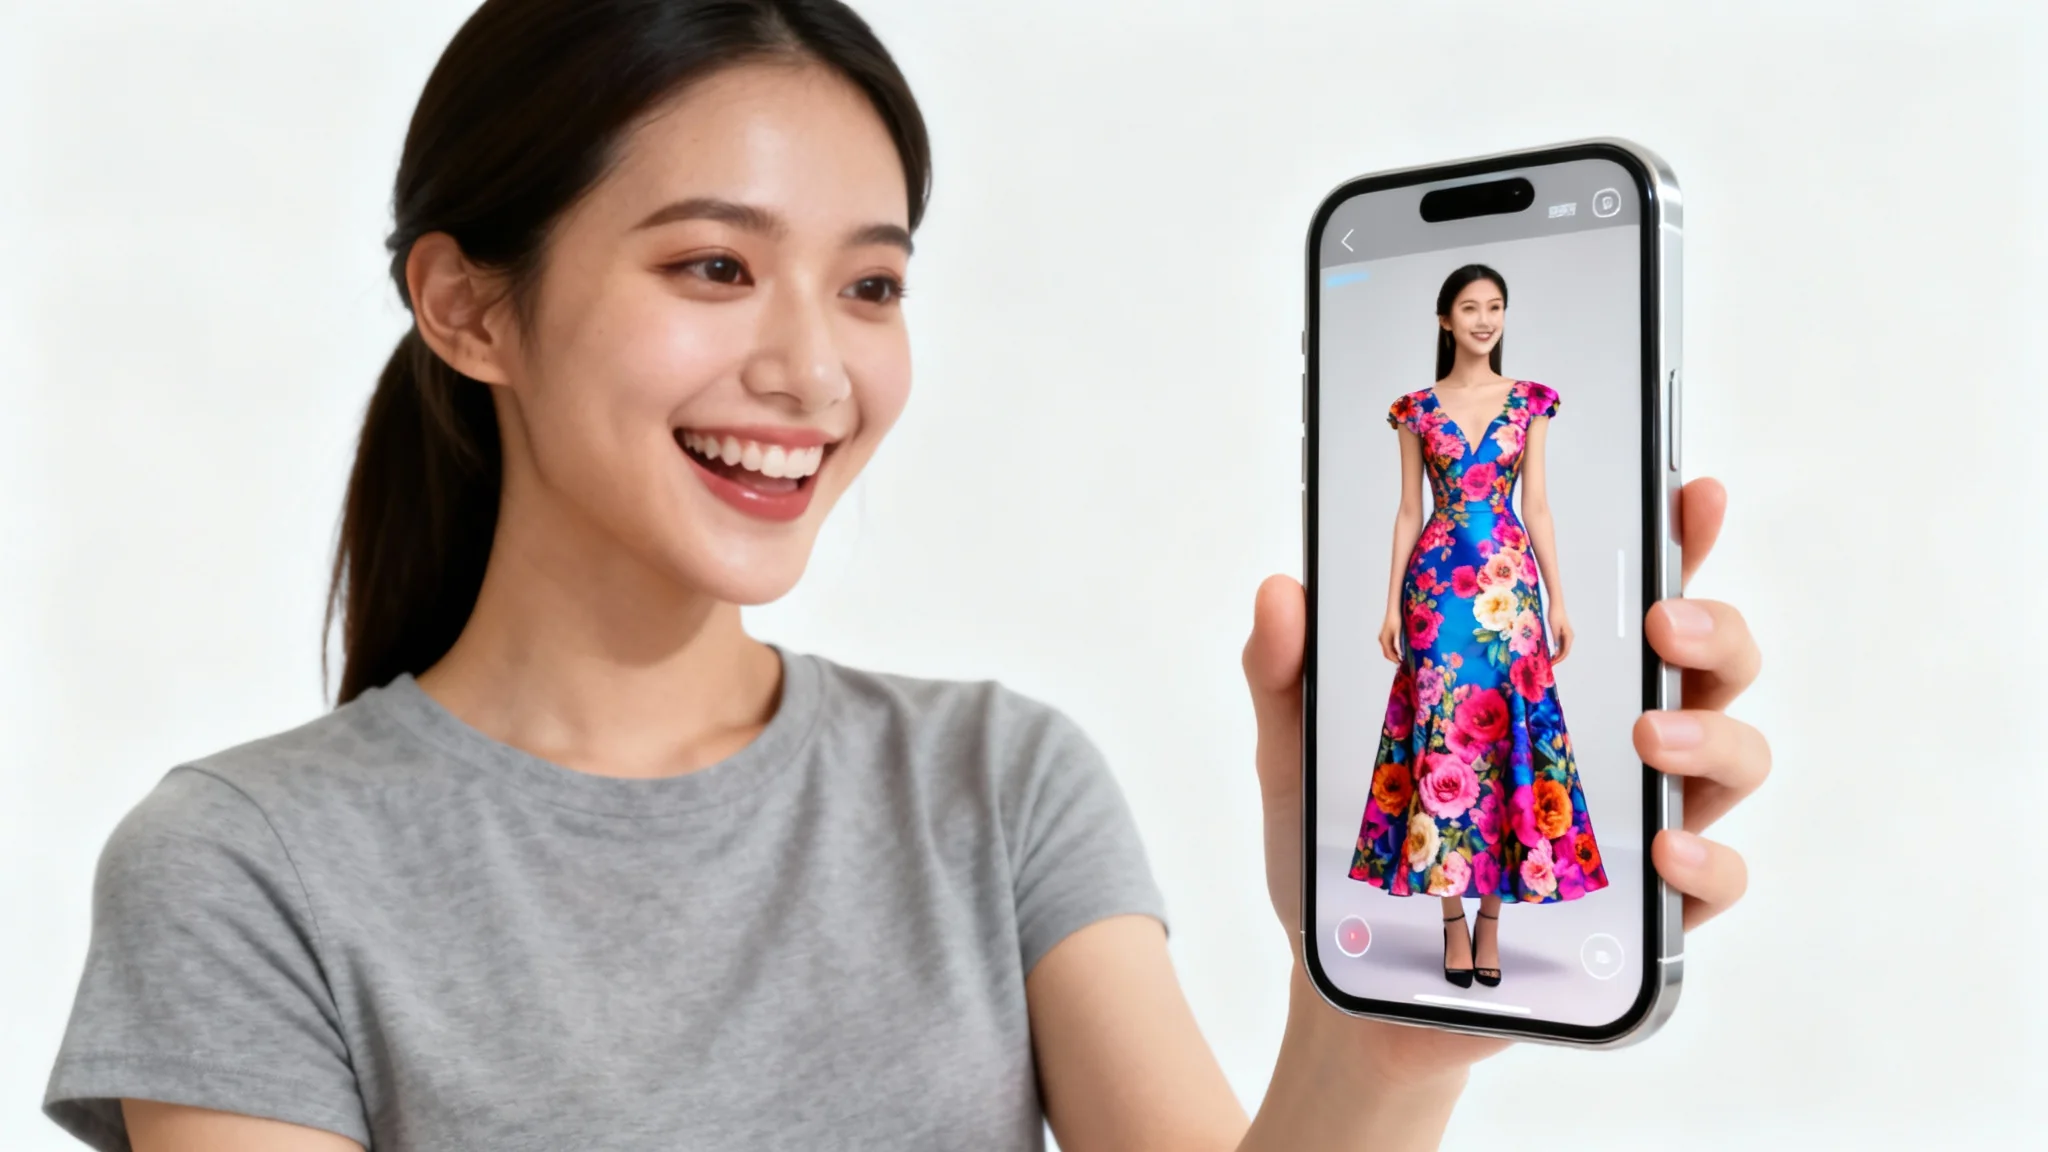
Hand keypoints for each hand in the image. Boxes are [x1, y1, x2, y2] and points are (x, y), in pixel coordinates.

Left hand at [1242, 475, 1766, 1085]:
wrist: (1342, 988)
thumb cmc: (1332, 857)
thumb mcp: (1291, 756)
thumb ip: (1282, 674)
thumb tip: (1278, 590)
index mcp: (1541, 684)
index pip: (1628, 597)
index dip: (1676, 539)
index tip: (1689, 493)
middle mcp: (1612, 742)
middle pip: (1712, 662)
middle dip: (1713, 626)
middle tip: (1664, 618)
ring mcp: (1637, 824)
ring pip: (1734, 756)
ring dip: (1709, 734)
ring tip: (1647, 736)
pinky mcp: (1639, 916)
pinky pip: (1714, 881)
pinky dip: (1708, 861)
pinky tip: (1668, 850)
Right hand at [1379, 610, 1402, 663]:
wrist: (1393, 610)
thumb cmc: (1396, 619)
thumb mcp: (1399, 632)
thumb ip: (1398, 643)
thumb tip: (1400, 653)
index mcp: (1384, 640)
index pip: (1388, 654)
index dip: (1395, 659)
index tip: (1402, 662)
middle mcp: (1382, 639)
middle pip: (1386, 653)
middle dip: (1393, 658)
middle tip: (1402, 661)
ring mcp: (1383, 637)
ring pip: (1387, 650)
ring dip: (1394, 654)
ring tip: (1402, 657)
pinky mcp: (1385, 635)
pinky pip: (1388, 646)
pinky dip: (1393, 650)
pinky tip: (1400, 650)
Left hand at [1549, 605, 1574, 663]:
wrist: (1556, 605)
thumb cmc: (1555, 615)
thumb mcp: (1554, 629)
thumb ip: (1556, 639)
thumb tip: (1556, 649)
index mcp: (1568, 637)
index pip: (1564, 652)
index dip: (1558, 659)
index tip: (1551, 664)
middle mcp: (1569, 637)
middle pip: (1565, 652)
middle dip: (1558, 659)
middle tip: (1549, 664)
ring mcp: (1567, 635)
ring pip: (1563, 649)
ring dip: (1557, 655)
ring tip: (1549, 660)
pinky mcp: (1563, 632)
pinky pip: (1561, 644)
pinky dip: (1556, 650)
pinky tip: (1550, 652)